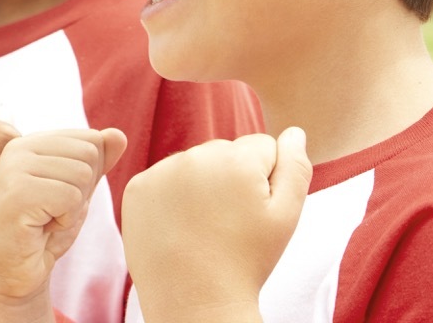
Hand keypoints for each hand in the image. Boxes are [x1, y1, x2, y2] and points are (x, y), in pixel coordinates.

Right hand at [0, 128, 126, 322]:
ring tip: (44, 220)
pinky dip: (64, 220)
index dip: (87, 177)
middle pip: (89, 154)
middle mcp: (19, 148)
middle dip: (82, 191)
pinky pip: (71, 197)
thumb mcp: (77, 193)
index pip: (90, 139)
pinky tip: (40, 229)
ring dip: (72, 209)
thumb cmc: (41, 234)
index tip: (58, 199)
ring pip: (82, 174)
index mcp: (32, 143)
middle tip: (51, 213)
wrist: (10, 276)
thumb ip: (97, 163)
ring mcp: (14, 168)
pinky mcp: (17, 192)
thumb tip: (118, 134)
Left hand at [122, 127, 311, 321]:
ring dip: (202, 185)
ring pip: (194, 164)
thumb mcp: (286, 216)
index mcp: (237, 157)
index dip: (266, 180)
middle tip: (230, 222)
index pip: (262, 146)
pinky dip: (171, 197)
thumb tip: (295, 131)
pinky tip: (179, 226)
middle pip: (225, 152)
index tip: (254, 211)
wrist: (196, 301)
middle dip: (232, 177)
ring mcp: (161, 170)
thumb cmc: (247, 261)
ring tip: (205, 227)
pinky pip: (163, 179)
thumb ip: (295, 166)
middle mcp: (195, 155)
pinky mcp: (137, 187)